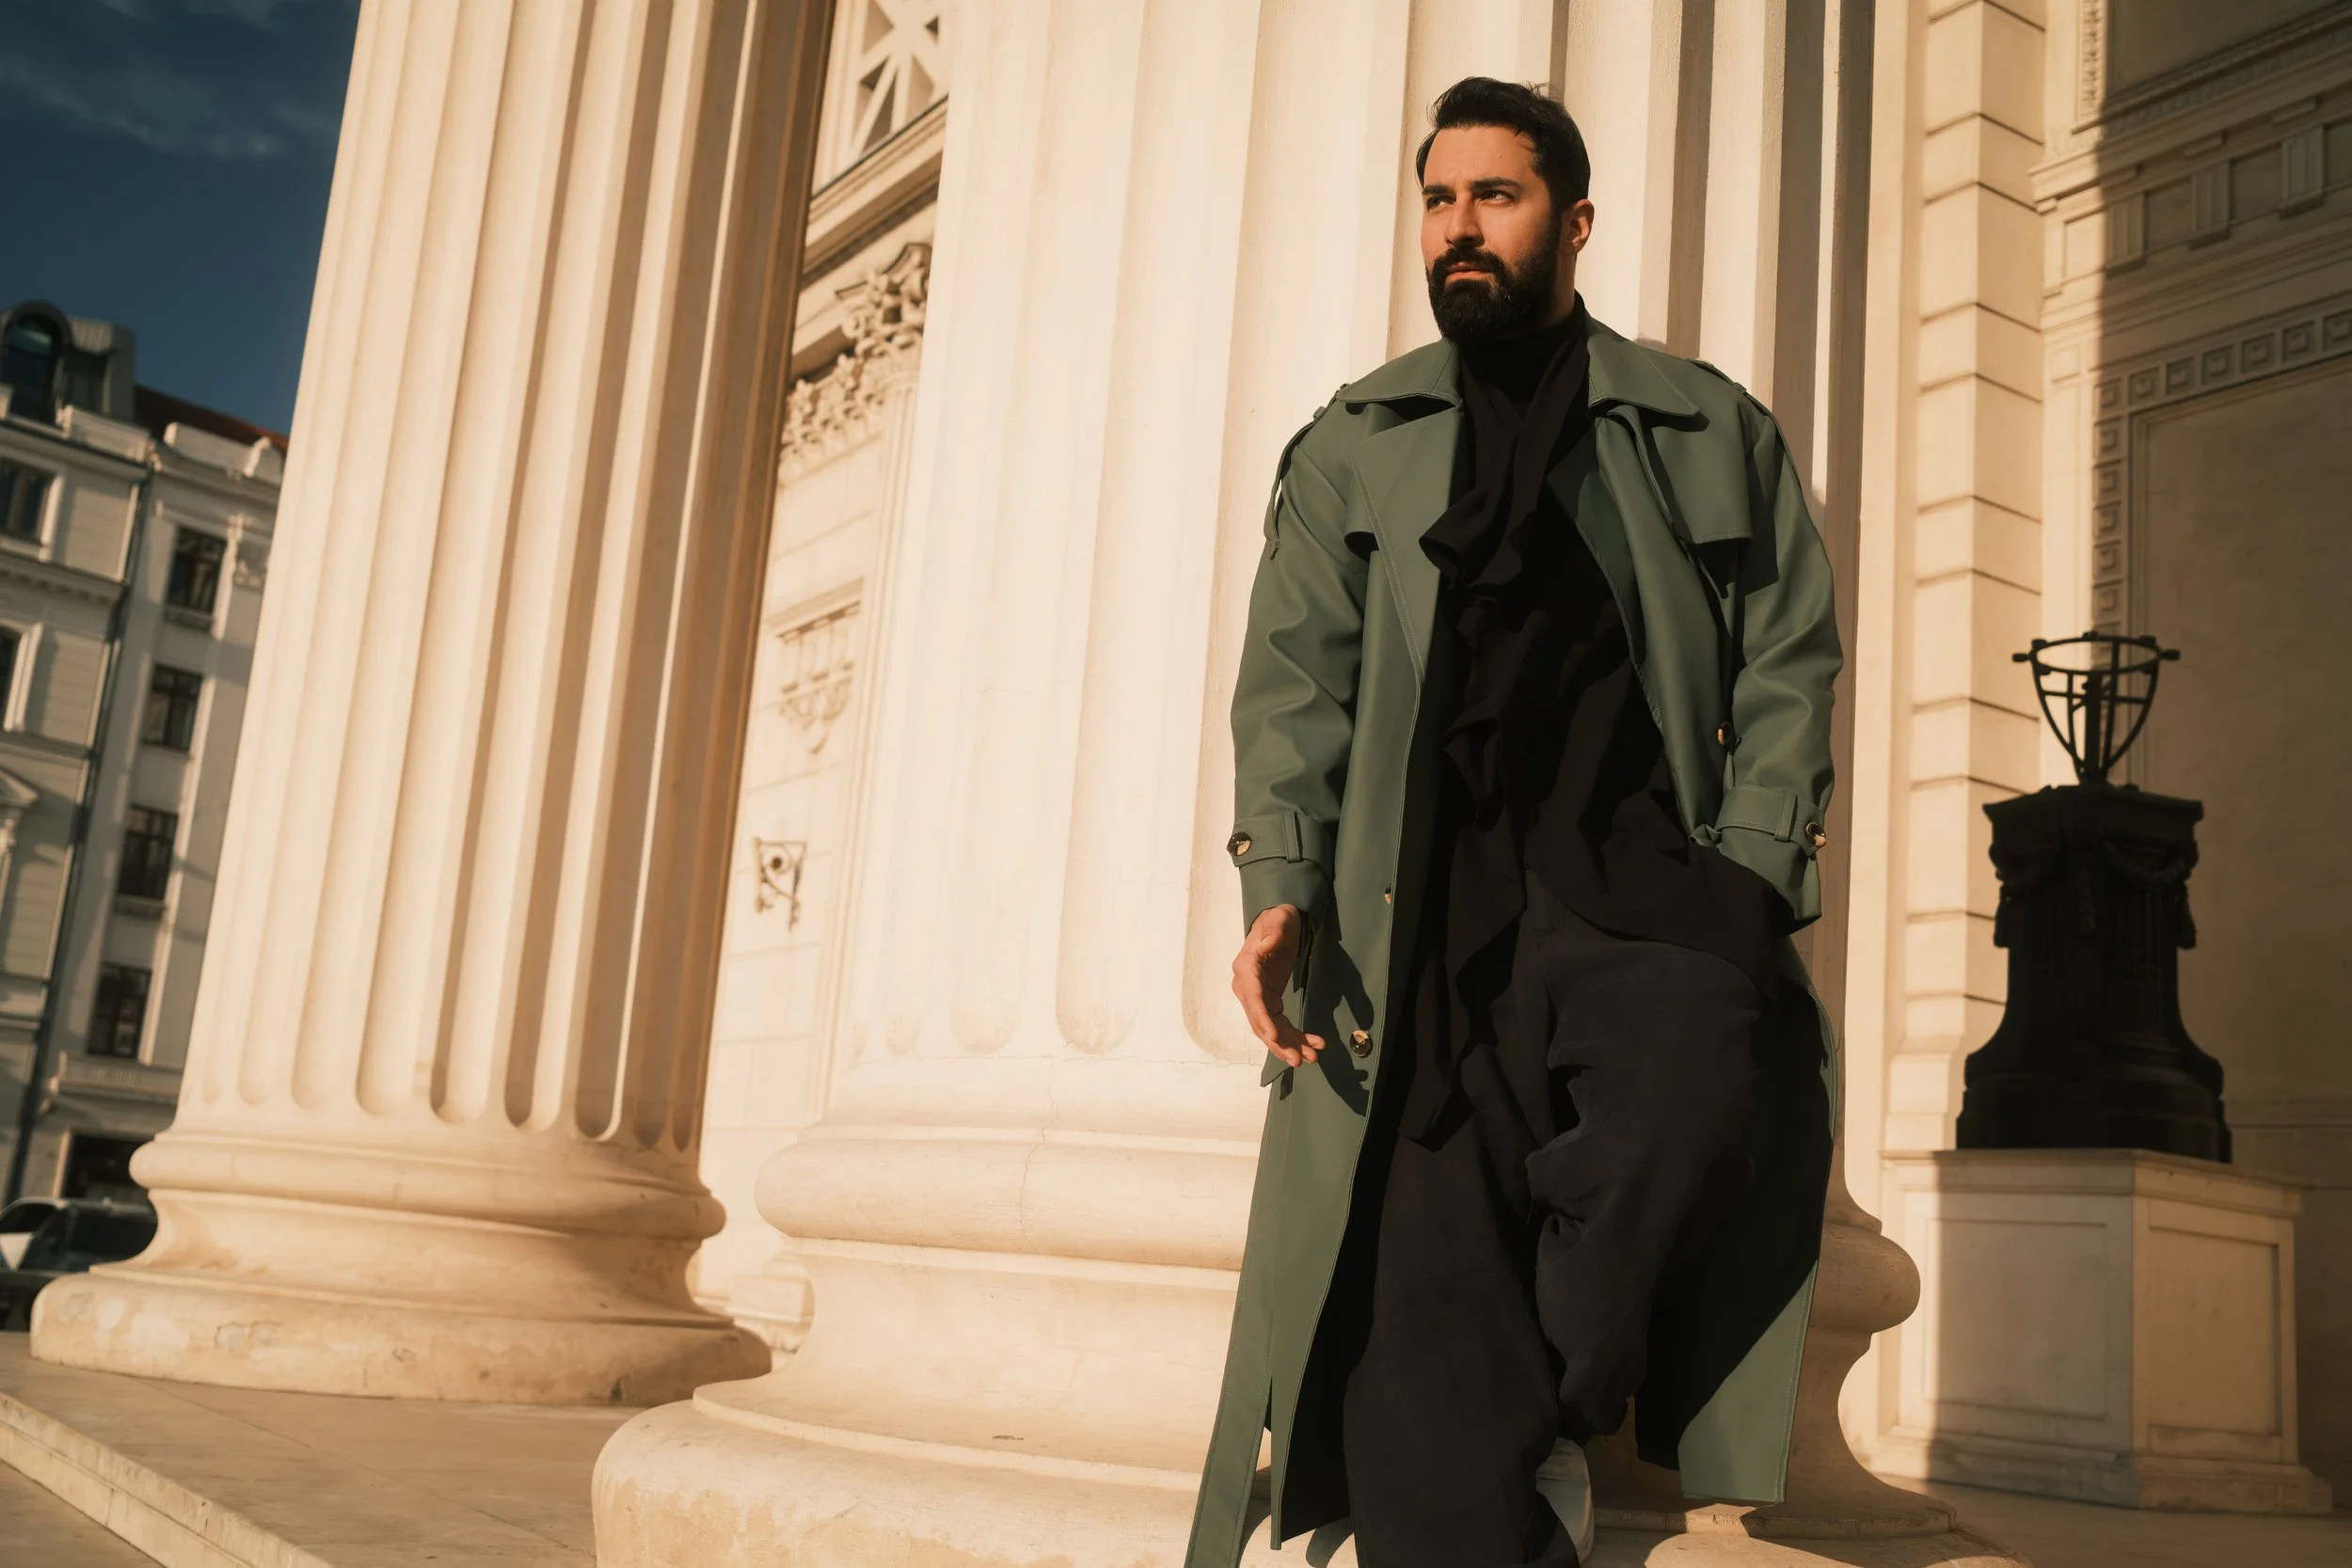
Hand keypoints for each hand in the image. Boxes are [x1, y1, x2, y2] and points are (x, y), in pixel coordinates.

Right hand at [1232, 904, 1324, 1067]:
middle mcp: (1247, 987)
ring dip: (1290, 1045)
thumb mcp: (1278, 920)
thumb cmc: (1279, 919)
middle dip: (1280, 1042)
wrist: (1280, 923)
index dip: (1262, 1019)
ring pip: (1271, 1029)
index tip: (1274, 1037)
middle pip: (1260, 1021)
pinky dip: (1295, 1036)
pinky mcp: (1270, 1001)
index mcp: (1247, 968)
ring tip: (1312, 1057)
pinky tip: (1313, 1043)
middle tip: (1299, 1059)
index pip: (1253, 998)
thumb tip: (1267, 944)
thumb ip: (1273, 931)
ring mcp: (1258, 997)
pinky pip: (1280, 1024)